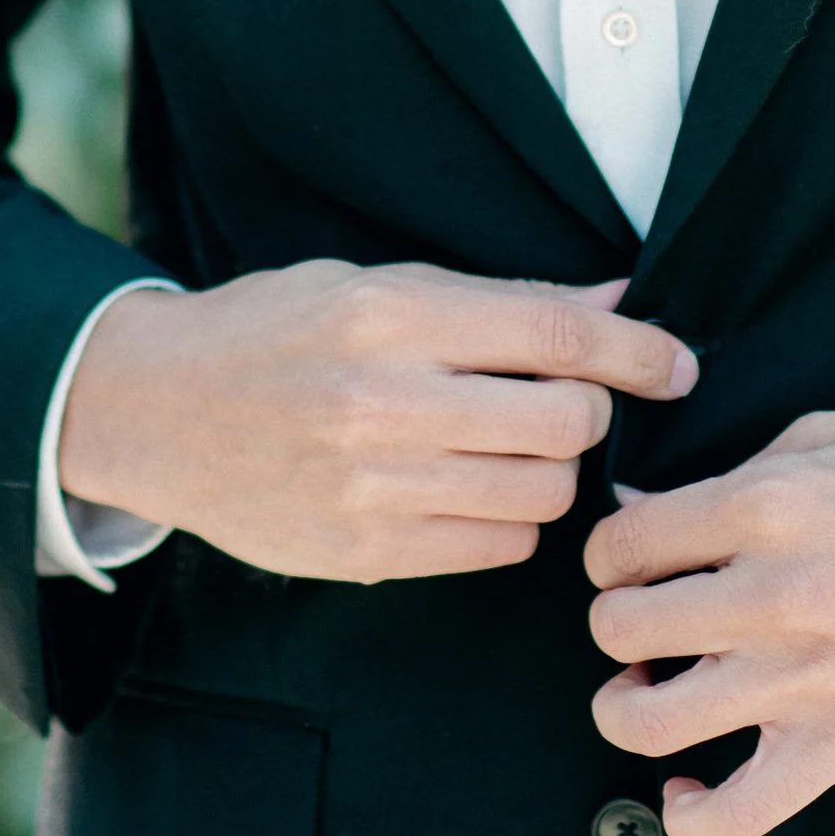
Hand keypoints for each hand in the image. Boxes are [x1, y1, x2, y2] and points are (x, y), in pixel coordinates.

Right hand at [58, 260, 697, 583]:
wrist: (156, 410)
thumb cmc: (274, 330)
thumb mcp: (375, 282)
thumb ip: (497, 302)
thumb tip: (617, 308)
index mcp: (390, 314)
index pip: (554, 338)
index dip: (637, 352)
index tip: (677, 364)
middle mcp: (383, 401)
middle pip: (564, 423)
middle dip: (587, 412)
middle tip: (562, 402)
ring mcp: (371, 487)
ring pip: (541, 496)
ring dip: (551, 472)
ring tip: (513, 448)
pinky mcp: (363, 554)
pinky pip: (495, 549)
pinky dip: (508, 522)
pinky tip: (471, 490)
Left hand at [584, 408, 834, 835]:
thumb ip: (736, 469)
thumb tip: (643, 510)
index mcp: (768, 502)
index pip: (622, 544)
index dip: (612, 550)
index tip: (634, 556)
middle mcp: (776, 593)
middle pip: (620, 629)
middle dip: (619, 619)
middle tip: (645, 612)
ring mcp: (811, 678)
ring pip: (649, 723)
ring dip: (627, 706)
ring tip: (647, 686)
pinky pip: (738, 815)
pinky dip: (691, 817)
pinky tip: (685, 789)